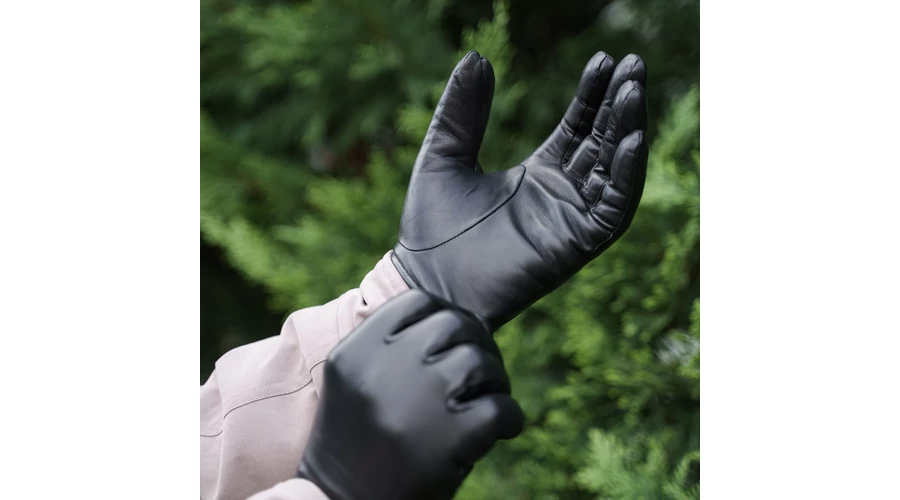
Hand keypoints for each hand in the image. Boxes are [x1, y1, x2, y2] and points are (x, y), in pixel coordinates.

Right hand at [297, 289, 523, 499]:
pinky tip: (502, 430)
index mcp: (356, 352)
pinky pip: (501, 407)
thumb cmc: (359, 447)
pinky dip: (510, 418)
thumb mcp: (356, 386)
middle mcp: (382, 369)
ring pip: (479, 362)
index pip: (418, 303)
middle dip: (477, 345)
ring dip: (495, 380)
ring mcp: (416, 402)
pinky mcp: (448, 438)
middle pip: (454, 325)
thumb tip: (459, 321)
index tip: (456, 342)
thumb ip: (392, 349)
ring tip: (489, 402)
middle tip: (481, 375)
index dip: (446, 316)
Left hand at [391, 50, 648, 329]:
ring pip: (614, 170)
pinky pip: (613, 208)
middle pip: (603, 142)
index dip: (592, 95)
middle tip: (635, 64)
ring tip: (633, 91)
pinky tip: (630, 140)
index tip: (604, 59)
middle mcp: (561, 197)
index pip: (577, 128)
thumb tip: (477, 56)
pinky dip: (625, 176)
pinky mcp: (576, 245)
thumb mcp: (443, 155)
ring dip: (627, 132)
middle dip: (619, 104)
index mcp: (535, 176)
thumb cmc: (430, 228)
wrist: (425, 280)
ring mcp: (571, 221)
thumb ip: (462, 110)